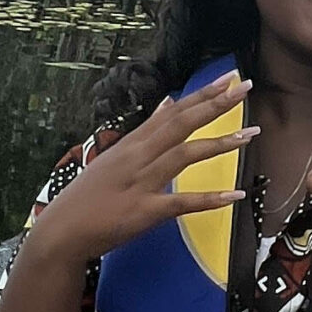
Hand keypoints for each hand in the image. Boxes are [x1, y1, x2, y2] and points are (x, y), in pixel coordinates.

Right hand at [27, 76, 255, 266]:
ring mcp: (141, 183)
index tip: (228, 79)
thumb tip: (169, 102)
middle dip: (215, 105)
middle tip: (245, 87)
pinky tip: (235, 195)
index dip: (201, 96)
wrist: (61, 231)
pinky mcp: (145, 211)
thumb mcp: (116, 155)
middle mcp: (138, 156)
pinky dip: (210, 199)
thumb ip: (146, 130)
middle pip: (181, 124)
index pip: (172, 112)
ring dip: (219, 143)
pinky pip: (182, 202)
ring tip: (250, 134)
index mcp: (132, 143)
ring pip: (184, 155)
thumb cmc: (89, 196)